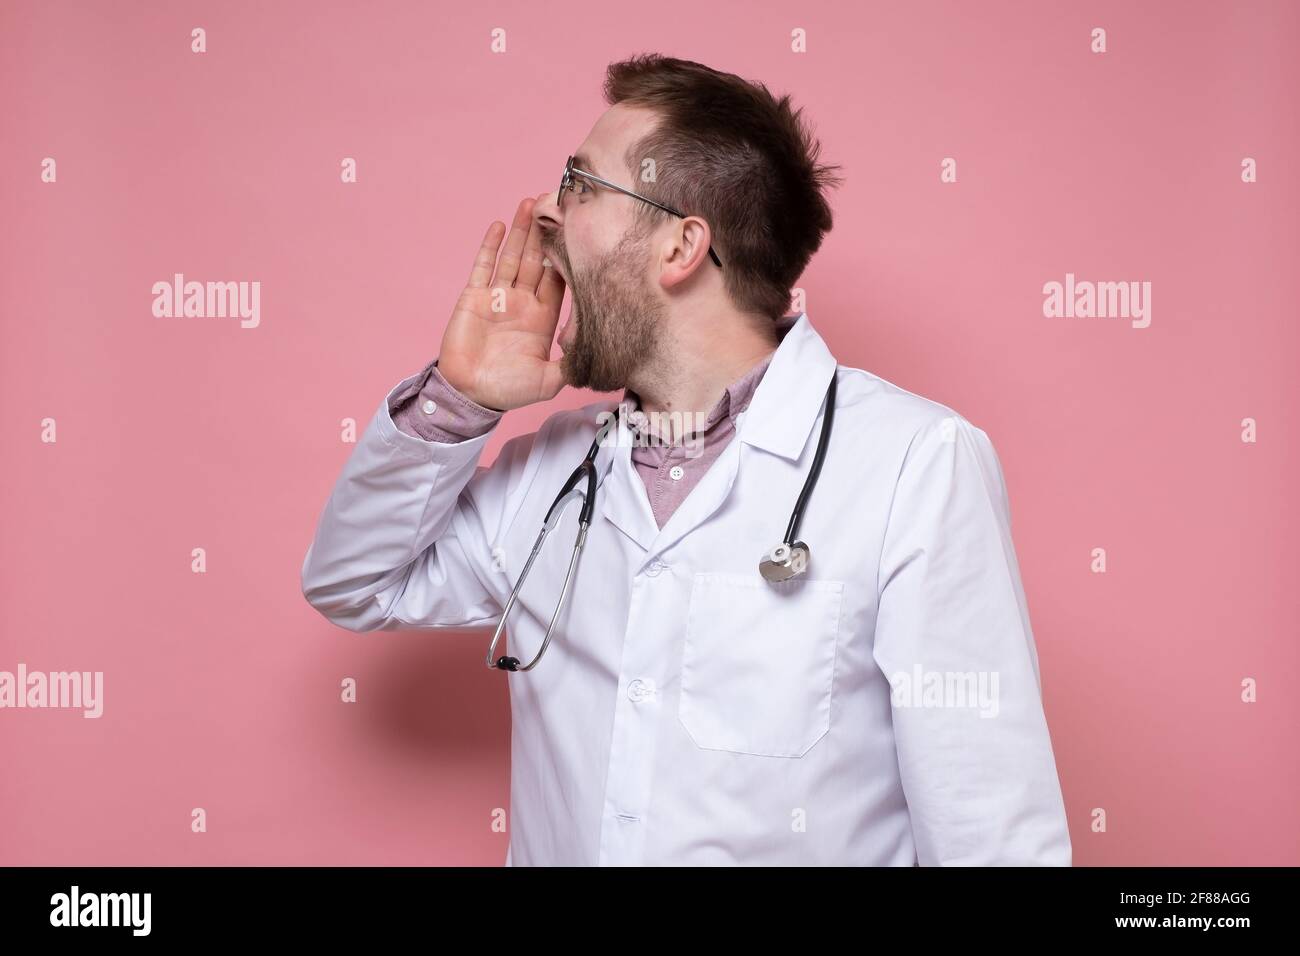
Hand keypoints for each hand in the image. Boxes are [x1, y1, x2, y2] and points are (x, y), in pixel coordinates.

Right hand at [436, 197, 567, 411]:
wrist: (470, 395)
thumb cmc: (508, 390)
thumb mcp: (548, 381)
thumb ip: (570, 365)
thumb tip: (599, 356)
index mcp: (543, 318)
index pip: (559, 280)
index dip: (567, 257)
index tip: (578, 234)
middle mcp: (523, 302)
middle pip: (537, 260)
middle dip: (546, 233)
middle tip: (557, 204)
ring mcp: (498, 296)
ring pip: (513, 256)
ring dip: (522, 231)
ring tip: (531, 203)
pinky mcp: (475, 296)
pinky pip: (484, 266)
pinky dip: (491, 245)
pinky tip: (500, 225)